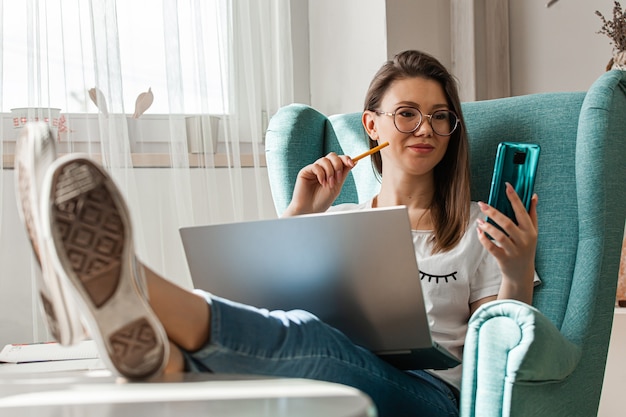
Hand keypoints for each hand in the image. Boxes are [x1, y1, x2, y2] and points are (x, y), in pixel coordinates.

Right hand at [282, 152, 354, 215]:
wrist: (310, 209)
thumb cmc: (323, 200)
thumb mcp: (337, 186)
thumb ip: (344, 173)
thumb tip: (355, 161)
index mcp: (331, 171)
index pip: (339, 159)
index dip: (346, 159)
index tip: (352, 163)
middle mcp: (322, 168)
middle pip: (332, 156)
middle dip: (338, 165)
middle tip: (338, 178)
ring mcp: (314, 169)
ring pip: (324, 160)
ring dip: (330, 172)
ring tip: (329, 184)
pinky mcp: (306, 171)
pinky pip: (316, 166)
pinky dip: (321, 174)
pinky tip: (322, 183)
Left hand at [476, 183, 537, 303]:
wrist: (521, 273)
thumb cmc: (526, 248)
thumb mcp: (533, 232)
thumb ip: (532, 214)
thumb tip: (534, 196)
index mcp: (530, 231)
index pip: (522, 211)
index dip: (514, 198)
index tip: (507, 186)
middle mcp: (524, 240)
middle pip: (507, 223)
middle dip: (493, 212)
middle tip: (482, 203)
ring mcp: (514, 250)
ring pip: (499, 236)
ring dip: (487, 226)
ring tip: (479, 220)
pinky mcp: (504, 259)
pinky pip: (492, 247)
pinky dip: (484, 239)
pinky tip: (479, 232)